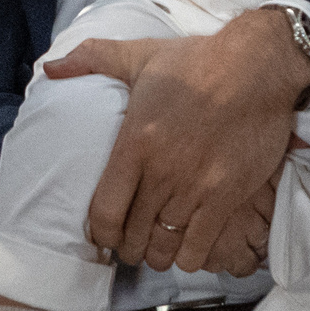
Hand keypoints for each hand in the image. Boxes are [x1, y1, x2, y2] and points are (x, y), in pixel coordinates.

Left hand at [50, 7, 309, 274]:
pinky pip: (199, 249)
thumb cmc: (198, 61)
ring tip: (161, 245)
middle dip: (130, 247)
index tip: (105, 234)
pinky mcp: (226, 197)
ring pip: (164, 248)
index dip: (100, 234)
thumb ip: (93, 59)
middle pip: (133, 237)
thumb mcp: (140, 55)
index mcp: (134, 143)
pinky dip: (190, 255)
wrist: (258, 67)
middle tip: (134, 243)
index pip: (103, 213)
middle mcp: (161, 172)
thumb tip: (51, 68)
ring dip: (159, 254)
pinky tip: (191, 244)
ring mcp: (195, 188)